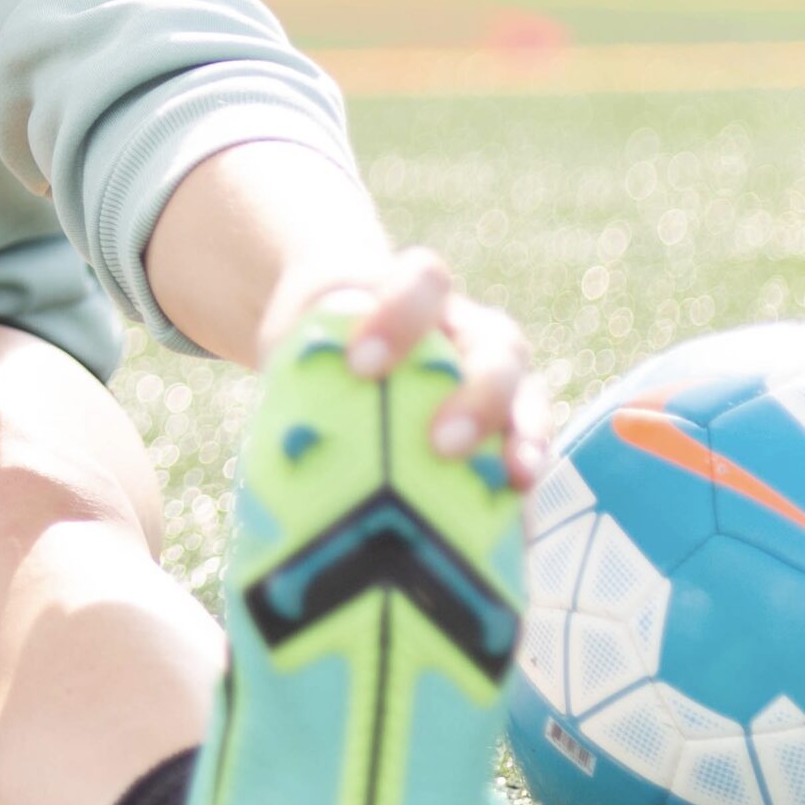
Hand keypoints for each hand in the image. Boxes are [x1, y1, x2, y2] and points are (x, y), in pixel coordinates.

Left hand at [255, 245, 553, 491]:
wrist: (344, 341)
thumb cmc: (321, 340)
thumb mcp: (302, 337)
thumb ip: (297, 368)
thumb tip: (276, 444)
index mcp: (415, 293)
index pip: (422, 282)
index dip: (400, 318)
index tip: (360, 363)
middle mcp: (468, 329)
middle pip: (496, 346)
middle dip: (477, 394)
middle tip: (440, 443)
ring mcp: (496, 374)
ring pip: (527, 395)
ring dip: (521, 437)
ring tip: (514, 477)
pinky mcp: (507, 423)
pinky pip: (527, 450)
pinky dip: (524, 481)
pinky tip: (523, 522)